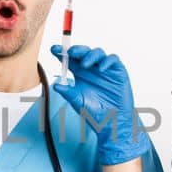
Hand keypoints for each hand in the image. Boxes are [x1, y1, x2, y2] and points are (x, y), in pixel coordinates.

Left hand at [50, 44, 153, 165]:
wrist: (112, 121)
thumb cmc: (95, 112)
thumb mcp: (78, 102)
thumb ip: (68, 93)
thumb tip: (55, 86)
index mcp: (80, 74)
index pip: (70, 59)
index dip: (62, 52)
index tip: (53, 49)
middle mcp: (92, 69)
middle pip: (83, 52)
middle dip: (76, 50)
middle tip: (70, 52)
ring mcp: (105, 69)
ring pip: (98, 53)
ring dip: (90, 55)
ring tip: (85, 64)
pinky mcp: (117, 71)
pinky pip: (113, 59)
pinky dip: (107, 61)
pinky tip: (101, 68)